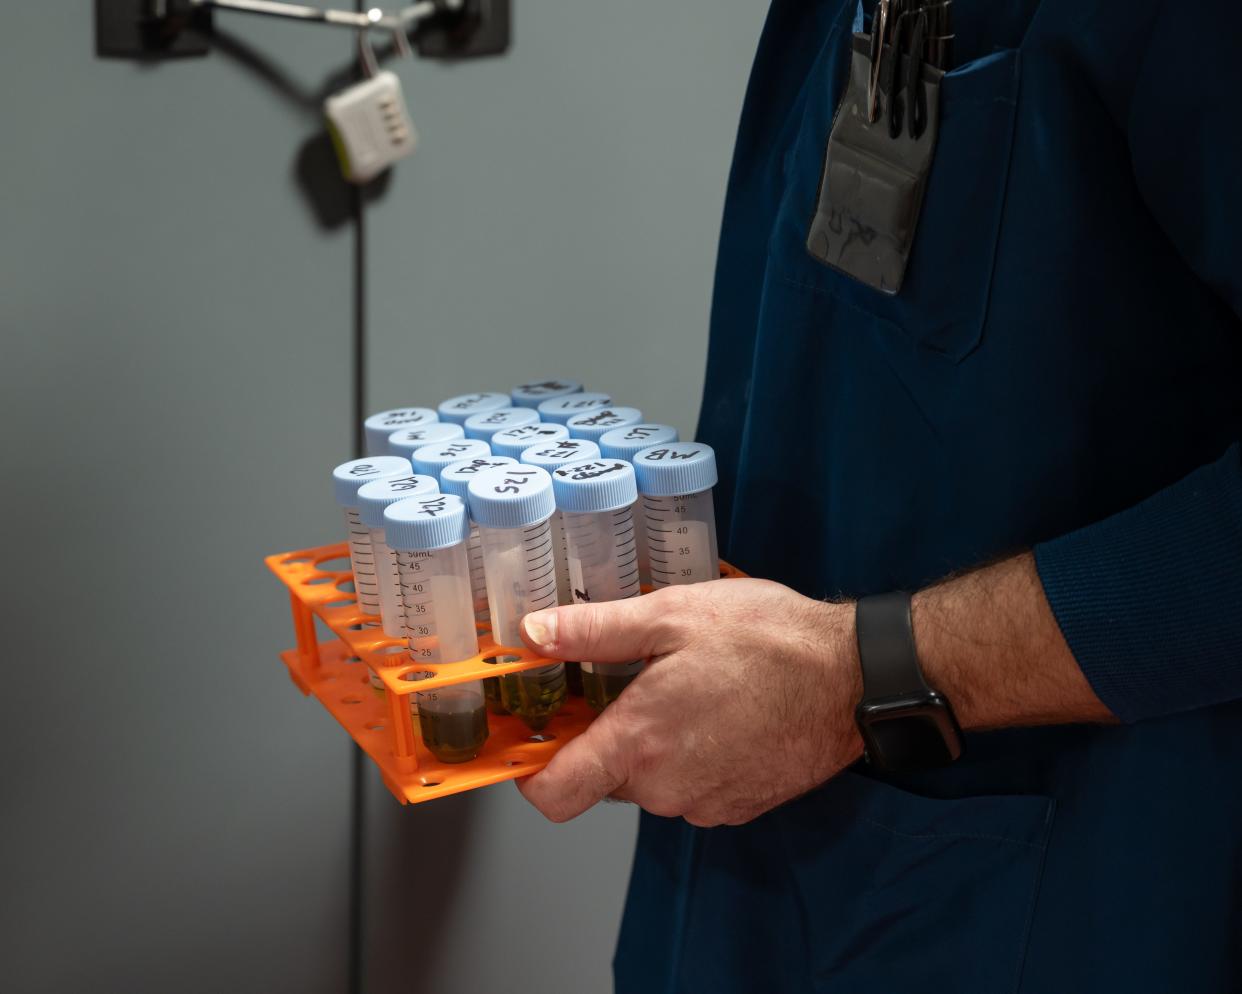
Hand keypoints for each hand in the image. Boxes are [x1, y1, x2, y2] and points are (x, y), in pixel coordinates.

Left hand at [515, 579, 863, 826]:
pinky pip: (690, 788)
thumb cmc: (771, 641)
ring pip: (649, 782)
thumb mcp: (673, 614)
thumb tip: (534, 634)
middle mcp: (668, 787)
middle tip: (624, 682)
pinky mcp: (739, 806)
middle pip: (601, 779)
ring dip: (651, 744)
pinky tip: (715, 711)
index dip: (530, 772)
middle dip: (603, 736)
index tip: (530, 741)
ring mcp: (706, 803)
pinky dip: (690, 756)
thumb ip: (595, 630)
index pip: (554, 794)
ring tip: (681, 688)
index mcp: (640, 742)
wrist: (855, 678)